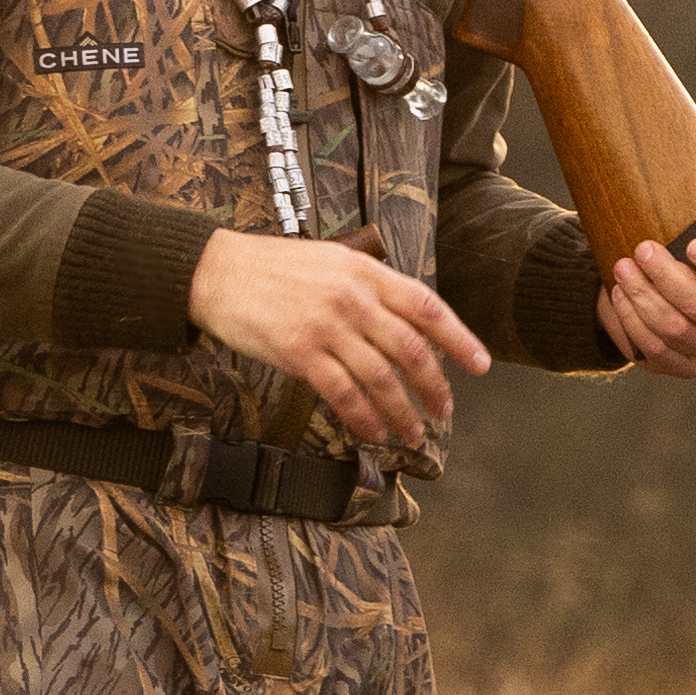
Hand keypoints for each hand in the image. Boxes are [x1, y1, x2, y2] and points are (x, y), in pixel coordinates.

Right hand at [187, 229, 486, 447]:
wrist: (216, 271)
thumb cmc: (273, 268)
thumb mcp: (332, 261)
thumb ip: (369, 287)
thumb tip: (405, 322)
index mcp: (366, 272)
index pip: (427, 306)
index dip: (459, 338)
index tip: (479, 365)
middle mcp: (353, 298)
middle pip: (411, 349)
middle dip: (435, 386)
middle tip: (446, 410)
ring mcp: (327, 326)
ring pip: (381, 377)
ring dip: (402, 411)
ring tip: (413, 432)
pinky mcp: (299, 352)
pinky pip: (342, 393)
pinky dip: (363, 417)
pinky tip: (373, 432)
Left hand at [598, 180, 695, 378]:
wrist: (666, 291)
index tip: (693, 245)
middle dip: (667, 278)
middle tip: (641, 249)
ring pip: (674, 331)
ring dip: (643, 298)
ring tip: (621, 268)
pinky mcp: (684, 367)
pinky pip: (655, 351)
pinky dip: (632, 323)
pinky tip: (619, 297)